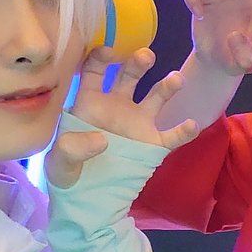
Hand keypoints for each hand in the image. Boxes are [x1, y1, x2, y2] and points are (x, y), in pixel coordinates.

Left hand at [45, 47, 198, 187]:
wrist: (87, 198)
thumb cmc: (67, 172)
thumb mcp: (59, 161)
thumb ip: (73, 147)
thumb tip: (102, 139)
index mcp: (90, 102)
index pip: (95, 71)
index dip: (100, 58)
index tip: (109, 52)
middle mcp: (117, 106)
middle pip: (129, 76)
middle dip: (138, 63)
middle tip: (146, 56)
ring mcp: (137, 124)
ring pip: (155, 98)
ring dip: (167, 87)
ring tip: (176, 79)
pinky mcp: (152, 144)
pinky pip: (171, 136)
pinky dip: (183, 131)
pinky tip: (192, 125)